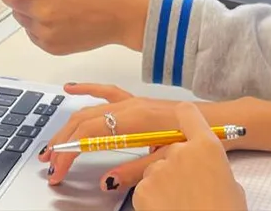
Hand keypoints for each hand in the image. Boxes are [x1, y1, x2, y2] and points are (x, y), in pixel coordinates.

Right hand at [38, 84, 245, 189]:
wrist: (221, 122)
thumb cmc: (197, 139)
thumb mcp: (165, 160)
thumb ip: (134, 171)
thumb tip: (106, 182)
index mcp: (134, 119)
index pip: (89, 135)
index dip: (68, 153)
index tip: (58, 170)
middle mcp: (130, 107)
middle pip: (85, 122)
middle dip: (63, 143)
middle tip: (49, 165)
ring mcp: (133, 102)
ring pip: (91, 110)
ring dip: (69, 125)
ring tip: (51, 143)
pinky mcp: (138, 102)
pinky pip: (107, 93)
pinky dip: (89, 89)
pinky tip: (71, 88)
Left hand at [132, 103, 247, 210]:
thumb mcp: (230, 184)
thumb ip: (212, 165)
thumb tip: (203, 168)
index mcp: (206, 146)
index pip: (187, 112)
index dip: (184, 118)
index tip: (182, 124)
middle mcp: (180, 150)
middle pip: (170, 147)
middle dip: (174, 164)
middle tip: (187, 187)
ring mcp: (158, 169)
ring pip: (155, 169)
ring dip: (162, 182)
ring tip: (178, 203)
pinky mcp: (142, 189)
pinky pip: (144, 188)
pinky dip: (151, 199)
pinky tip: (167, 210)